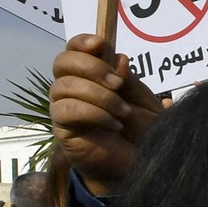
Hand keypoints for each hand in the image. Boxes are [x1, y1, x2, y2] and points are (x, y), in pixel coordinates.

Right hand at [51, 34, 163, 193]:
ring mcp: (66, 107)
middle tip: (118, 84)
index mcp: (93, 76)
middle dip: (91, 67)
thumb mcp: (145, 103)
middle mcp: (74, 88)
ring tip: (123, 113)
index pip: (74, 49)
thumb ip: (130, 81)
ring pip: (64, 86)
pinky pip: (66, 110)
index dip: (82, 41)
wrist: (138, 165)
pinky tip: (114, 124)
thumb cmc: (141, 132)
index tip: (100, 44)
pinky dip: (93, 113)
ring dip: (99, 96)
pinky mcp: (63, 128)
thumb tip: (118, 58)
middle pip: (62, 62)